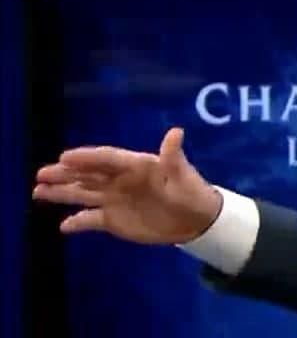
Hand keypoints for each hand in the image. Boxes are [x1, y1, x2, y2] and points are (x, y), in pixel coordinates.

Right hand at [32, 127, 222, 244]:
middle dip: (65, 173)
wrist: (195, 220)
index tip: (65, 157)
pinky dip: (77, 223)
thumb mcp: (184, 175)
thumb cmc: (191, 192)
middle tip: (41, 173)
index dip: (87, 157)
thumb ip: (174, 156)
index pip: (107, 159)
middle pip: (88, 174)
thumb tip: (176, 131)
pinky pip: (90, 220)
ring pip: (82, 194)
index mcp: (136, 165)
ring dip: (61, 193)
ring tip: (38, 191)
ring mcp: (114, 199)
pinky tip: (63, 226)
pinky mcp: (113, 220)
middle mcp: (119, 180)